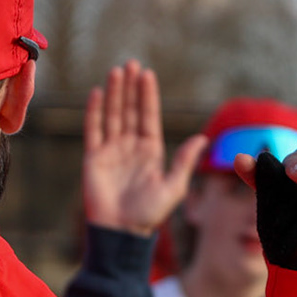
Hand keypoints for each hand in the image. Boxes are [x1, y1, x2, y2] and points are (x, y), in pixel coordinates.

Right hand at [82, 60, 207, 236]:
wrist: (121, 232)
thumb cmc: (150, 214)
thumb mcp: (173, 187)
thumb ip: (185, 161)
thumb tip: (203, 138)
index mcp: (151, 150)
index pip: (149, 116)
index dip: (147, 95)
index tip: (147, 74)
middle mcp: (131, 146)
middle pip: (130, 110)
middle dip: (130, 87)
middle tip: (131, 63)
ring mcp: (111, 150)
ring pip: (112, 115)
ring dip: (114, 93)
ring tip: (116, 71)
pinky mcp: (94, 158)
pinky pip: (93, 130)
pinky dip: (94, 111)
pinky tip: (96, 93)